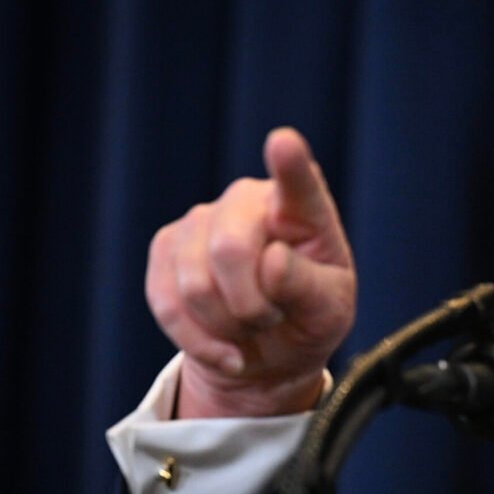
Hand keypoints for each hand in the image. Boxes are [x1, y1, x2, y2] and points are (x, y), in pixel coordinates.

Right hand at [146, 128, 355, 417]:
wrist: (268, 351)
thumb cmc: (309, 317)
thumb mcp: (328, 311)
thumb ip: (306, 286)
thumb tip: (271, 263)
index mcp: (302, 210)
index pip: (298, 185)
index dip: (289, 165)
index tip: (284, 142)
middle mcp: (247, 201)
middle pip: (229, 250)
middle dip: (251, 306)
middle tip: (272, 318)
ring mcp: (201, 221)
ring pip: (195, 286)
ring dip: (227, 327)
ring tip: (251, 326)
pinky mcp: (166, 250)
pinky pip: (168, 305)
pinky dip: (200, 341)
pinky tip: (226, 349)